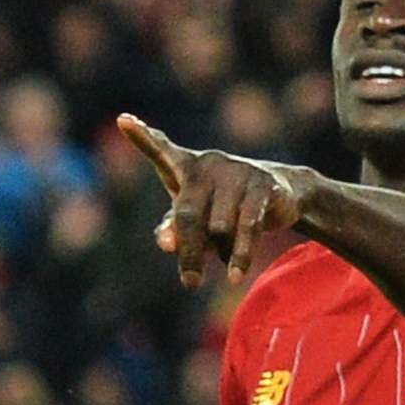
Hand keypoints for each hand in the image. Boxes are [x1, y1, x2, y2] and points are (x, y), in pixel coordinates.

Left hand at [117, 114, 304, 285]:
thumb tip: (167, 243)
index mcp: (186, 168)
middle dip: (188, 252)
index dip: (143, 138)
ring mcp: (237, 172)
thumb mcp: (194, 221)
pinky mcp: (263, 185)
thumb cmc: (223, 207)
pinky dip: (240, 255)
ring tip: (226, 260)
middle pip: (188, 215)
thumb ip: (174, 230)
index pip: (161, 152)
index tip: (124, 121)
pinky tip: (235, 275)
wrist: (280, 194)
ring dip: (221, 252)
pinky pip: (247, 227)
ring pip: (219, 228)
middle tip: (190, 283)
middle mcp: (209, 164)